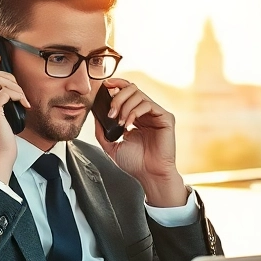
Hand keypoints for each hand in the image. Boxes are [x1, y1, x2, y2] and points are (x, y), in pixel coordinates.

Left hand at [94, 79, 187, 206]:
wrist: (149, 175)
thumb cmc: (135, 163)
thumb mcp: (111, 146)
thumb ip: (102, 131)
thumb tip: (95, 114)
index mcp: (136, 117)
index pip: (127, 92)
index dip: (116, 85)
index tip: (104, 86)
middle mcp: (146, 113)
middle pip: (132, 89)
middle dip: (117, 98)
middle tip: (111, 113)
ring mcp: (156, 114)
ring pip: (138, 94)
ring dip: (124, 106)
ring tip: (120, 123)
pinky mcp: (166, 118)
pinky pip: (148, 104)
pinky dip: (134, 112)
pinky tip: (129, 125)